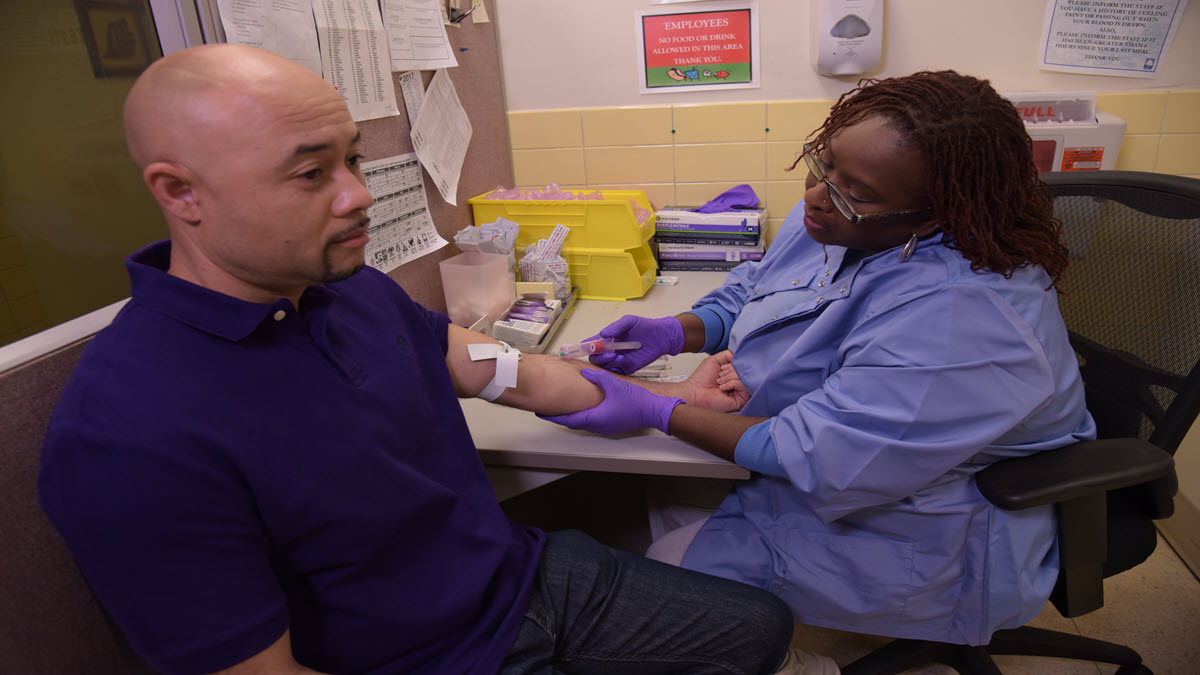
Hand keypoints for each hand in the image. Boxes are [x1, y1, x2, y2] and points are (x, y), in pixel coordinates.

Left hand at [539, 369, 683, 435]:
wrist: (654, 411)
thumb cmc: (635, 399)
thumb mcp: (613, 384)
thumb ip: (596, 377)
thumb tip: (582, 371)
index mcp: (595, 418)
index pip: (569, 419)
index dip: (553, 416)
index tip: (541, 412)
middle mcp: (598, 426)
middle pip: (574, 423)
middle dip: (561, 416)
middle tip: (548, 409)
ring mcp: (606, 428)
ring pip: (583, 423)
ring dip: (572, 416)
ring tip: (562, 407)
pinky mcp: (613, 426)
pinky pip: (593, 422)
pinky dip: (584, 416)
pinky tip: (583, 407)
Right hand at [587, 315, 684, 374]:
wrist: (662, 337)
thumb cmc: (645, 327)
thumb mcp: (630, 321)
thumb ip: (616, 326)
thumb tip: (602, 334)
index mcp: (607, 338)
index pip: (590, 344)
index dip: (584, 347)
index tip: (584, 348)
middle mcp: (610, 350)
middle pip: (594, 358)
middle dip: (598, 357)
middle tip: (608, 353)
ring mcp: (618, 360)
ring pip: (603, 367)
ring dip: (606, 362)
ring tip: (617, 356)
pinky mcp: (626, 368)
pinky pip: (615, 372)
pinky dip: (615, 368)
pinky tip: (623, 360)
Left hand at [680, 350, 749, 411]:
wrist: (695, 392)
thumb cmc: (702, 378)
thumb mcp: (715, 359)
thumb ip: (728, 354)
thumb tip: (739, 357)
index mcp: (735, 373)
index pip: (743, 364)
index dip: (734, 363)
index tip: (723, 367)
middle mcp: (739, 382)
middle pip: (745, 370)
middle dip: (731, 370)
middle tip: (720, 375)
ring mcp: (741, 391)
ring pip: (745, 377)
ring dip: (730, 377)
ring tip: (719, 381)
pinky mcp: (742, 399)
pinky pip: (744, 386)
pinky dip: (732, 384)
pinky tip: (722, 388)